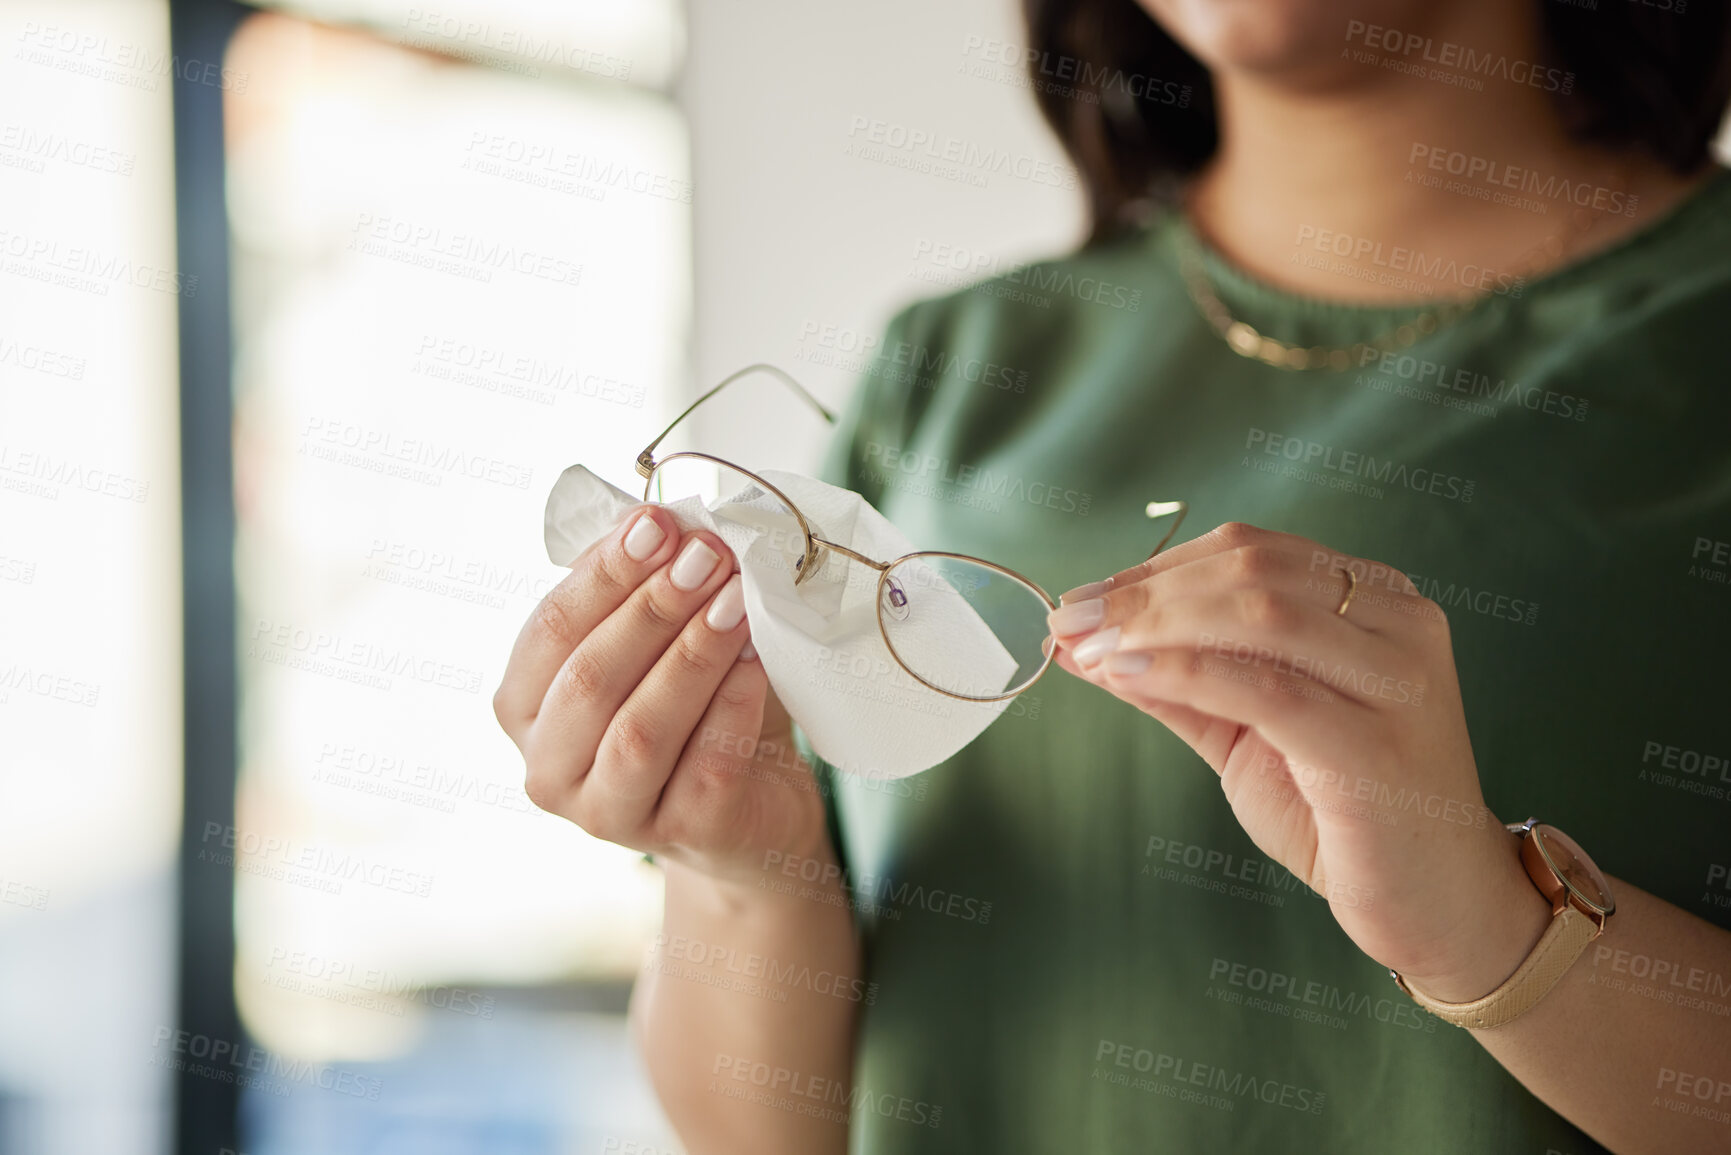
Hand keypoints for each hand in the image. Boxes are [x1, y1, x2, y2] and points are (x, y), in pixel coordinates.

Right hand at [494, 505, 829, 891]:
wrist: (755, 802)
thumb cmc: (696, 708)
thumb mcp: (657, 642)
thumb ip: (644, 587)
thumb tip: (662, 521)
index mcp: (524, 707)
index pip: (550, 629)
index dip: (604, 572)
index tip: (658, 523)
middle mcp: (549, 769)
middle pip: (590, 679)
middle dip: (652, 608)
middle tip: (709, 556)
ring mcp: (610, 813)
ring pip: (640, 730)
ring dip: (692, 655)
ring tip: (736, 601)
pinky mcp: (682, 836)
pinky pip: (707, 765)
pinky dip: (733, 706)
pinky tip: (758, 663)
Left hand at [1046, 522, 1549, 1002]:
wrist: (1439, 906)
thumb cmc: (1345, 812)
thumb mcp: (1247, 731)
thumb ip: (1178, 681)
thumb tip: (1088, 643)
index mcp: (1374, 600)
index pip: (1251, 551)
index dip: (1155, 567)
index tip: (1082, 599)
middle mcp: (1397, 623)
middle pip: (1250, 568)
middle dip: (1143, 591)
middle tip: (1069, 619)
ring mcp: (1396, 679)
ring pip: (1258, 611)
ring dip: (1154, 623)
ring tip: (1088, 646)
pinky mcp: (1375, 744)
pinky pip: (1266, 687)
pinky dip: (1185, 670)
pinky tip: (1128, 672)